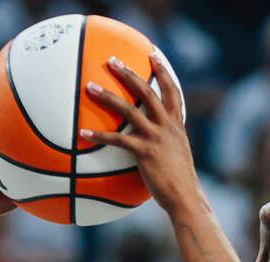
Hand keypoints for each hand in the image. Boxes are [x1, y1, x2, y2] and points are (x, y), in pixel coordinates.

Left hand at [81, 52, 199, 213]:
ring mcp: (155, 138)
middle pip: (147, 92)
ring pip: (129, 110)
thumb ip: (167, 142)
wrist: (186, 197)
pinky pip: (117, 140)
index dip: (163, 72)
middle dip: (129, 73)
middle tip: (112, 61)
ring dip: (107, 96)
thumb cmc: (181, 181)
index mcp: (176, 125)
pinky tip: (83, 134)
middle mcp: (167, 126)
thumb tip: (154, 141)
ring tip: (89, 86)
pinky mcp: (144, 152)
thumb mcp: (178, 155)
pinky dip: (99, 135)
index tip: (153, 55)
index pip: (172, 91)